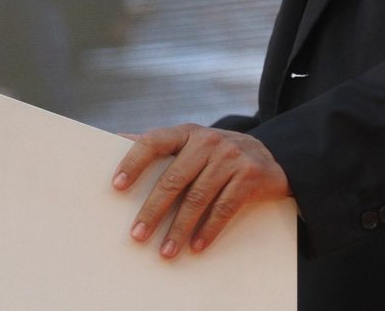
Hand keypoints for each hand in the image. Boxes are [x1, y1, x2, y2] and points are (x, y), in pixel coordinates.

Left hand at [113, 123, 289, 257]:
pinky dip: (208, 230)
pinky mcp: (249, 176)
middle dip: (153, 210)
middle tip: (137, 235)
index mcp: (186, 133)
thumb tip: (116, 137)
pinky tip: (196, 246)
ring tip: (165, 251)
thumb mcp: (190, 142)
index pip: (153, 142)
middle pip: (174, 179)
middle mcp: (207, 141)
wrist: (268, 156)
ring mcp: (230, 158)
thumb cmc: (215, 154)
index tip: (116, 186)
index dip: (133, 163)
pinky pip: (224, 208)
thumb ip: (159, 144)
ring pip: (198, 198)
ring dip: (179, 228)